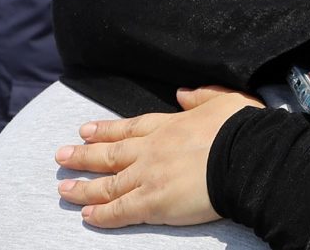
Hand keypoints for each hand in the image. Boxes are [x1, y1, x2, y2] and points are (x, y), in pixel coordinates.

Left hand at [55, 86, 262, 227]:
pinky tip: (86, 215)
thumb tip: (183, 93)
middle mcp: (152, 149)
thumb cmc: (242, 129)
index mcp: (169, 126)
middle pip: (110, 153)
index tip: (86, 130)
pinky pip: (120, 210)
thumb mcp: (225, 101)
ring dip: (83, 187)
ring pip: (108, 184)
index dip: (106, 130)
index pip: (130, 128)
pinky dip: (101, 214)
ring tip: (63, 188)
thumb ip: (201, 97)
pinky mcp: (153, 202)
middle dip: (84, 155)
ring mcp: (149, 176)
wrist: (247, 156)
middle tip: (61, 155)